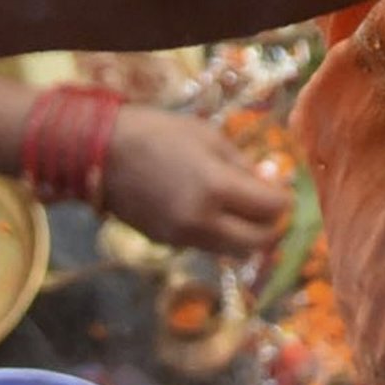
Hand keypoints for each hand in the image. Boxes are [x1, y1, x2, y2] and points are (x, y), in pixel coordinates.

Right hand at [104, 107, 292, 261]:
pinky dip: (220, 235)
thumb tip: (269, 183)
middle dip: (272, 227)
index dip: (285, 200)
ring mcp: (183, 238)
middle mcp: (202, 221)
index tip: (284, 188)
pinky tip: (214, 212)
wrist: (99, 153)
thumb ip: (242, 164)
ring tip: (245, 211)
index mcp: (216, 188)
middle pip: (257, 243)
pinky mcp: (167, 244)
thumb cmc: (157, 133)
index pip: (271, 209)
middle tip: (272, 207)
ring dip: (247, 236)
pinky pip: (207, 246)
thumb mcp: (208, 136)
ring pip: (233, 251)